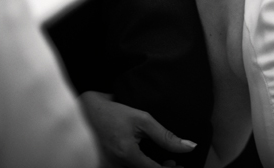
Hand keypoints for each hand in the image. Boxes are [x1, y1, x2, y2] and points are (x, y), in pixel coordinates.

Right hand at [80, 91, 196, 167]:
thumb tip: (189, 146)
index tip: (179, 166)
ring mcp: (108, 167)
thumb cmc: (113, 112)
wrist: (85, 112)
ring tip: (163, 161)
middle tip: (172, 162)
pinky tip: (144, 159)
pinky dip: (138, 166)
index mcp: (126, 155)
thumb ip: (166, 136)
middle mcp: (115, 165)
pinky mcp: (104, 165)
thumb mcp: (143, 119)